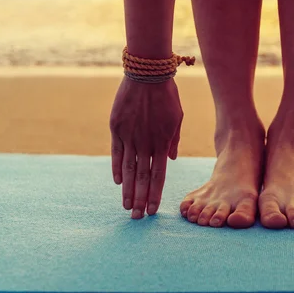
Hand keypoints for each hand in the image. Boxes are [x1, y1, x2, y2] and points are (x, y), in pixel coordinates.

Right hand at [109, 76, 182, 218]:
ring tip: (126, 206)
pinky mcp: (117, 128)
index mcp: (163, 142)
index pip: (158, 175)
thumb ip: (174, 140)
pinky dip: (116, 168)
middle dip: (139, 200)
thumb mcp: (177, 118)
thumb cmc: (166, 95)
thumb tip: (172, 159)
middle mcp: (146, 143)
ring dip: (127, 190)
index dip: (154, 194)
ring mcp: (130, 136)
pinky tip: (117, 182)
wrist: (147, 74)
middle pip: (142, 178)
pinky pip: (116, 153)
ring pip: (127, 170)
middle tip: (136, 218)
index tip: (152, 210)